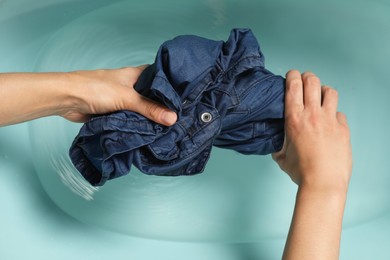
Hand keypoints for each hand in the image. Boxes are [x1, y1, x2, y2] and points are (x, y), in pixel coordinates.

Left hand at [61, 65, 176, 125]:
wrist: (67, 99)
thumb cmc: (95, 89)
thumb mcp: (128, 98)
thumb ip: (150, 109)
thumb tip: (173, 118)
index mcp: (136, 74)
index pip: (159, 77)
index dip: (171, 86)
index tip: (185, 97)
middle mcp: (130, 85)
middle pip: (151, 96)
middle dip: (162, 106)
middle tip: (179, 116)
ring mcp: (121, 99)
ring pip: (140, 108)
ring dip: (148, 117)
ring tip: (168, 127)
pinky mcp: (114, 111)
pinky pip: (130, 118)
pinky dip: (137, 124)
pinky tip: (148, 132)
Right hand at [272, 70, 351, 191]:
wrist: (322, 182)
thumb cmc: (300, 171)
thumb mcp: (280, 156)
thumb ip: (278, 144)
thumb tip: (276, 143)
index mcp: (294, 118)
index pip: (293, 86)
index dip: (292, 75)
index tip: (291, 75)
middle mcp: (312, 115)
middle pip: (312, 81)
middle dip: (307, 77)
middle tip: (304, 81)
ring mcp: (330, 120)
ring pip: (329, 91)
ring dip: (323, 90)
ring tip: (320, 96)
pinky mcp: (343, 129)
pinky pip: (339, 113)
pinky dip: (333, 114)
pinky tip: (329, 122)